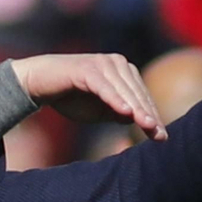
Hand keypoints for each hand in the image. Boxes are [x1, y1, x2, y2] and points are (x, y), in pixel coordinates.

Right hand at [10, 54, 166, 140]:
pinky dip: (115, 99)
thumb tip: (137, 119)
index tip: (162, 137)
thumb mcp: (99, 111)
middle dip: (149, 115)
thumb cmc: (70, 97)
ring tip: (148, 126)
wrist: (39, 82)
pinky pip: (105, 87)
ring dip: (137, 109)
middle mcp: (117, 64)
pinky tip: (126, 113)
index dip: (153, 116)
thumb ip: (118, 113)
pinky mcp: (87, 69)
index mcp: (123, 72)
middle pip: (137, 93)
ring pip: (124, 90)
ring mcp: (103, 64)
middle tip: (160, 135)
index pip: (142, 97)